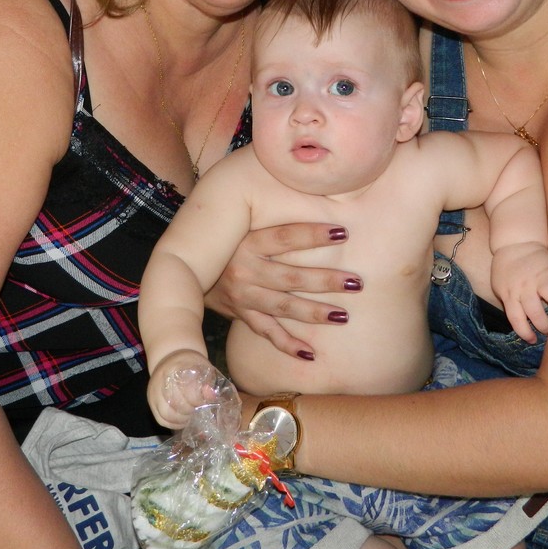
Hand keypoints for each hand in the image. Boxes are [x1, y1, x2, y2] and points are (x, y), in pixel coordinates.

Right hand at [147, 350, 223, 430]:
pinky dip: (174, 423)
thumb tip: (211, 396)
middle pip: (173, 404)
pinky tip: (183, 420)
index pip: (184, 390)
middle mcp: (159, 381)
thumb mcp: (201, 367)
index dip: (197, 400)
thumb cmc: (189, 364)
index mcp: (174, 369)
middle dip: (189, 411)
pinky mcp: (151, 402)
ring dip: (181, 419)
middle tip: (199, 411)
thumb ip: (207, 382)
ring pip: (165, 414)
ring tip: (192, 416)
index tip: (205, 402)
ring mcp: (153, 392)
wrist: (171, 358)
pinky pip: (160, 419)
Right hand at [204, 222, 360, 359]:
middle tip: (355, 282)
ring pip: (283, 307)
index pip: (285, 237)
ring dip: (314, 313)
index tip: (343, 233)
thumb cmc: (232, 241)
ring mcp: (243, 296)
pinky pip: (266, 333)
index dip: (313, 235)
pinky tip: (311, 353)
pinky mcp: (241, 314)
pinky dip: (287, 344)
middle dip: (325, 280)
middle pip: (291, 277)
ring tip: (343, 316)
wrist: (192, 267)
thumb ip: (275, 220)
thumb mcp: (245, 225)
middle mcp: (244, 270)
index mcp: (247, 242)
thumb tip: (314, 196)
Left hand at [490, 243, 547, 343]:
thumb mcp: (500, 286)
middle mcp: (525, 286)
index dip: (525, 333)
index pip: (517, 319)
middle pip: (536, 313)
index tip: (532, 340)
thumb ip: (510, 303)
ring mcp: (541, 277)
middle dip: (544, 327)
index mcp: (509, 292)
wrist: (516, 242)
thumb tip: (523, 324)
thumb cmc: (506, 269)